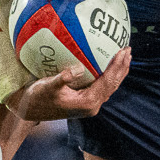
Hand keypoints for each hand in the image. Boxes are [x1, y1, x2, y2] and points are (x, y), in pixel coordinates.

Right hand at [12, 48, 130, 120]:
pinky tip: (110, 65)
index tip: (123, 51)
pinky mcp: (86, 101)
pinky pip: (103, 86)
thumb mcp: (48, 86)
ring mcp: (90, 104)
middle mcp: (92, 105)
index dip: (116, 67)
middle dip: (122, 67)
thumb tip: (78, 68)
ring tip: (125, 55)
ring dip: (118, 71)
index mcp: (87, 103)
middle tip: (128, 49)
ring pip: (110, 86)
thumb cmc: (38, 97)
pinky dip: (109, 75)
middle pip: (113, 84)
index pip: (107, 82)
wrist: (30, 110)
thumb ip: (62, 78)